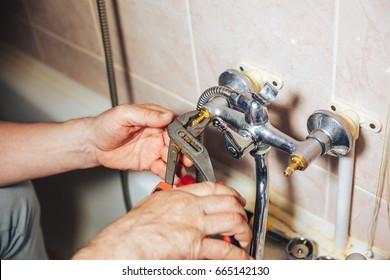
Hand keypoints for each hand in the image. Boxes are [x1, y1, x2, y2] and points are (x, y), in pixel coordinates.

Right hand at [72, 182, 251, 259]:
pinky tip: (241, 257)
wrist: (124, 245)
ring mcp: (195, 226)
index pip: (213, 187)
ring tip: (245, 238)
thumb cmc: (132, 229)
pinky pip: (224, 249)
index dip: (230, 192)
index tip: (235, 198)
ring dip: (244, 231)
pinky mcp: (195, 246)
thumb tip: (177, 203)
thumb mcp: (152, 205)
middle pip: (228, 202)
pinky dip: (238, 255)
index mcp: (180, 196)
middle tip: (243, 218)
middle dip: (241, 211)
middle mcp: (191, 208)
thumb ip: (169, 202)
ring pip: (232, 221)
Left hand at [90, 104, 190, 180]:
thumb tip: (166, 115)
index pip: (174, 125)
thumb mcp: (125, 114)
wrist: (93, 145)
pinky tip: (172, 178)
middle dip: (184, 152)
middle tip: (187, 160)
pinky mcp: (149, 162)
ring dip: (178, 164)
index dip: (183, 133)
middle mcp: (157, 133)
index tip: (189, 141)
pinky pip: (162, 168)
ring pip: (172, 157)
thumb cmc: (106, 125)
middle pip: (177, 143)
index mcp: (154, 119)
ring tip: (181, 172)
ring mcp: (154, 148)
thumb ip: (147, 115)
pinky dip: (169, 174)